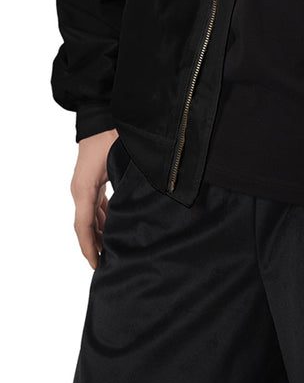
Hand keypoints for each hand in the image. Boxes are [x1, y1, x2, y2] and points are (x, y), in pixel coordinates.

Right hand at [70, 129, 117, 267]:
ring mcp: (84, 186)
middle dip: (95, 245)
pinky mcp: (91, 182)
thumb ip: (128, 184)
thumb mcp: (119, 162)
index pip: (84, 225)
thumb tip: (143, 203)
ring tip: (113, 251)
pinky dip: (103, 220)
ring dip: (100, 234)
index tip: (96, 264)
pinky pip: (95, 206)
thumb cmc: (112, 136)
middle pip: (86, 225)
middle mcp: (81, 190)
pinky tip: (114, 229)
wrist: (100, 117)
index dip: (90, 247)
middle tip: (108, 265)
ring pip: (91, 217)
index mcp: (84, 189)